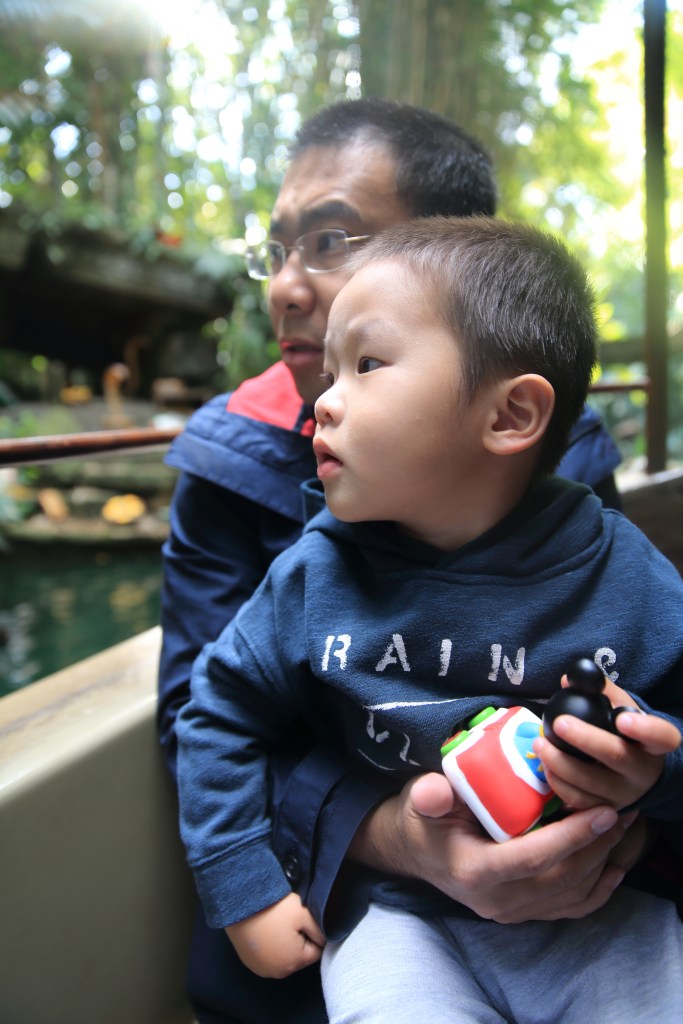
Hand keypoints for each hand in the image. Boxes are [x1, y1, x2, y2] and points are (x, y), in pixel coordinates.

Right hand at [225, 892, 324, 978]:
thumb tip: (324, 940)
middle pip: (299, 956)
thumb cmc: (276, 909)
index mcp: (294, 963)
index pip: (315, 951)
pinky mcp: (249, 963)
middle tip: (290, 921)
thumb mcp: (304, 914)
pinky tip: (266, 931)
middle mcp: (278, 972)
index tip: (303, 920)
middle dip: (299, 940)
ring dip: (284, 944)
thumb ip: (319, 930)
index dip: (312, 934)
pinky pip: (268, 957)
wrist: (242, 904)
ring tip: (277, 925)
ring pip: (283, 957)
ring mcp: (261, 969)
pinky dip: (270, 947)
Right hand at [350, 772, 635, 923]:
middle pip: (562, 879)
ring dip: (602, 862)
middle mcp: (497, 900)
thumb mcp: (418, 801)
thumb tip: (432, 791)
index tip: (601, 811)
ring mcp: (511, 910)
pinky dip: (596, 889)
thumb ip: (428, 796)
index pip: (534, 858)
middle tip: (620, 811)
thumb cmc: (421, 820)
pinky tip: (612, 865)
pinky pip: (567, 907)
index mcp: (475, 872)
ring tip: (621, 827)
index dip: (572, 836)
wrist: (414, 852)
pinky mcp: (521, 911)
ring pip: (570, 894)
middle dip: (597, 846)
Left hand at [533, 681, 681, 810]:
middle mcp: (642, 771)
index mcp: (653, 744)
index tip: (621, 719)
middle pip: (617, 757)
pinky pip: (578, 800)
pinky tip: (545, 764)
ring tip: (540, 742)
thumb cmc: (625, 734)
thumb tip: (567, 681)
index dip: (645, 729)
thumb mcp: (621, 710)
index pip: (661, 736)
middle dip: (585, 739)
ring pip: (591, 782)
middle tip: (559, 723)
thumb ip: (601, 693)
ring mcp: (624, 794)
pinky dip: (558, 782)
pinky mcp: (604, 809)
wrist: (634, 773)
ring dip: (560, 762)